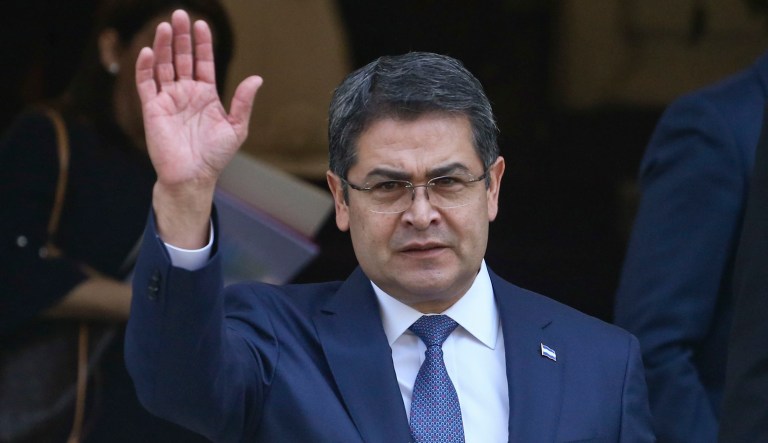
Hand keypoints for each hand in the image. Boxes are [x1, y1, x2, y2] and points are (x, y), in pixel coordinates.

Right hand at [135, 9, 261, 246]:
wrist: (193, 176)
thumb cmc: (215, 156)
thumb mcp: (236, 128)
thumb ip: (243, 102)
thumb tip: (256, 78)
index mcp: (206, 95)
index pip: (203, 62)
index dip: (202, 43)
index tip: (202, 24)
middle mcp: (186, 93)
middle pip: (181, 58)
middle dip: (181, 37)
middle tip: (180, 14)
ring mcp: (168, 99)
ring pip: (163, 66)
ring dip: (163, 46)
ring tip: (165, 26)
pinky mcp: (152, 109)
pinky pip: (146, 84)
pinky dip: (145, 68)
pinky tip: (148, 52)